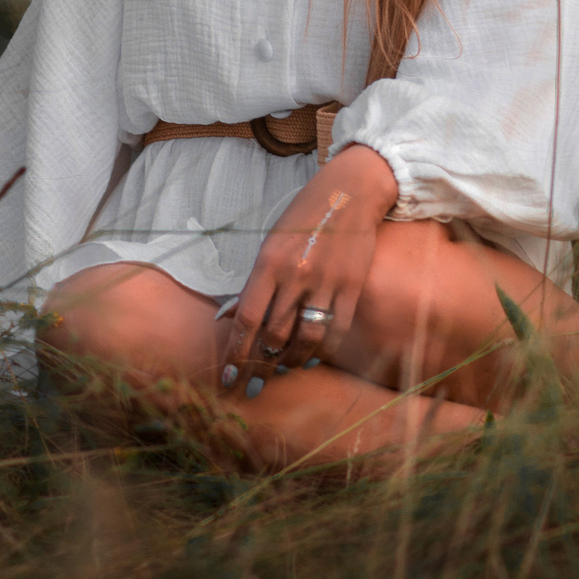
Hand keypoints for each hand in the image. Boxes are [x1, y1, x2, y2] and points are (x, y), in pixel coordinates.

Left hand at [224, 145, 398, 394]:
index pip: (247, 318)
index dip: (236, 353)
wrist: (348, 195)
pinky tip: (313, 356)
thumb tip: (227, 318)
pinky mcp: (351, 287)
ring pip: (307, 338)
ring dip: (292, 361)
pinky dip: (323, 350)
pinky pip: (336, 330)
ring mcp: (326, 282)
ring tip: (284, 367)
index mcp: (269, 264)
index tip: (230, 377)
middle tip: (255, 382)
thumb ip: (252, 284)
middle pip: (275, 334)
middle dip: (261, 365)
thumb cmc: (302, 220)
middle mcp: (296, 275)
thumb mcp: (269, 246)